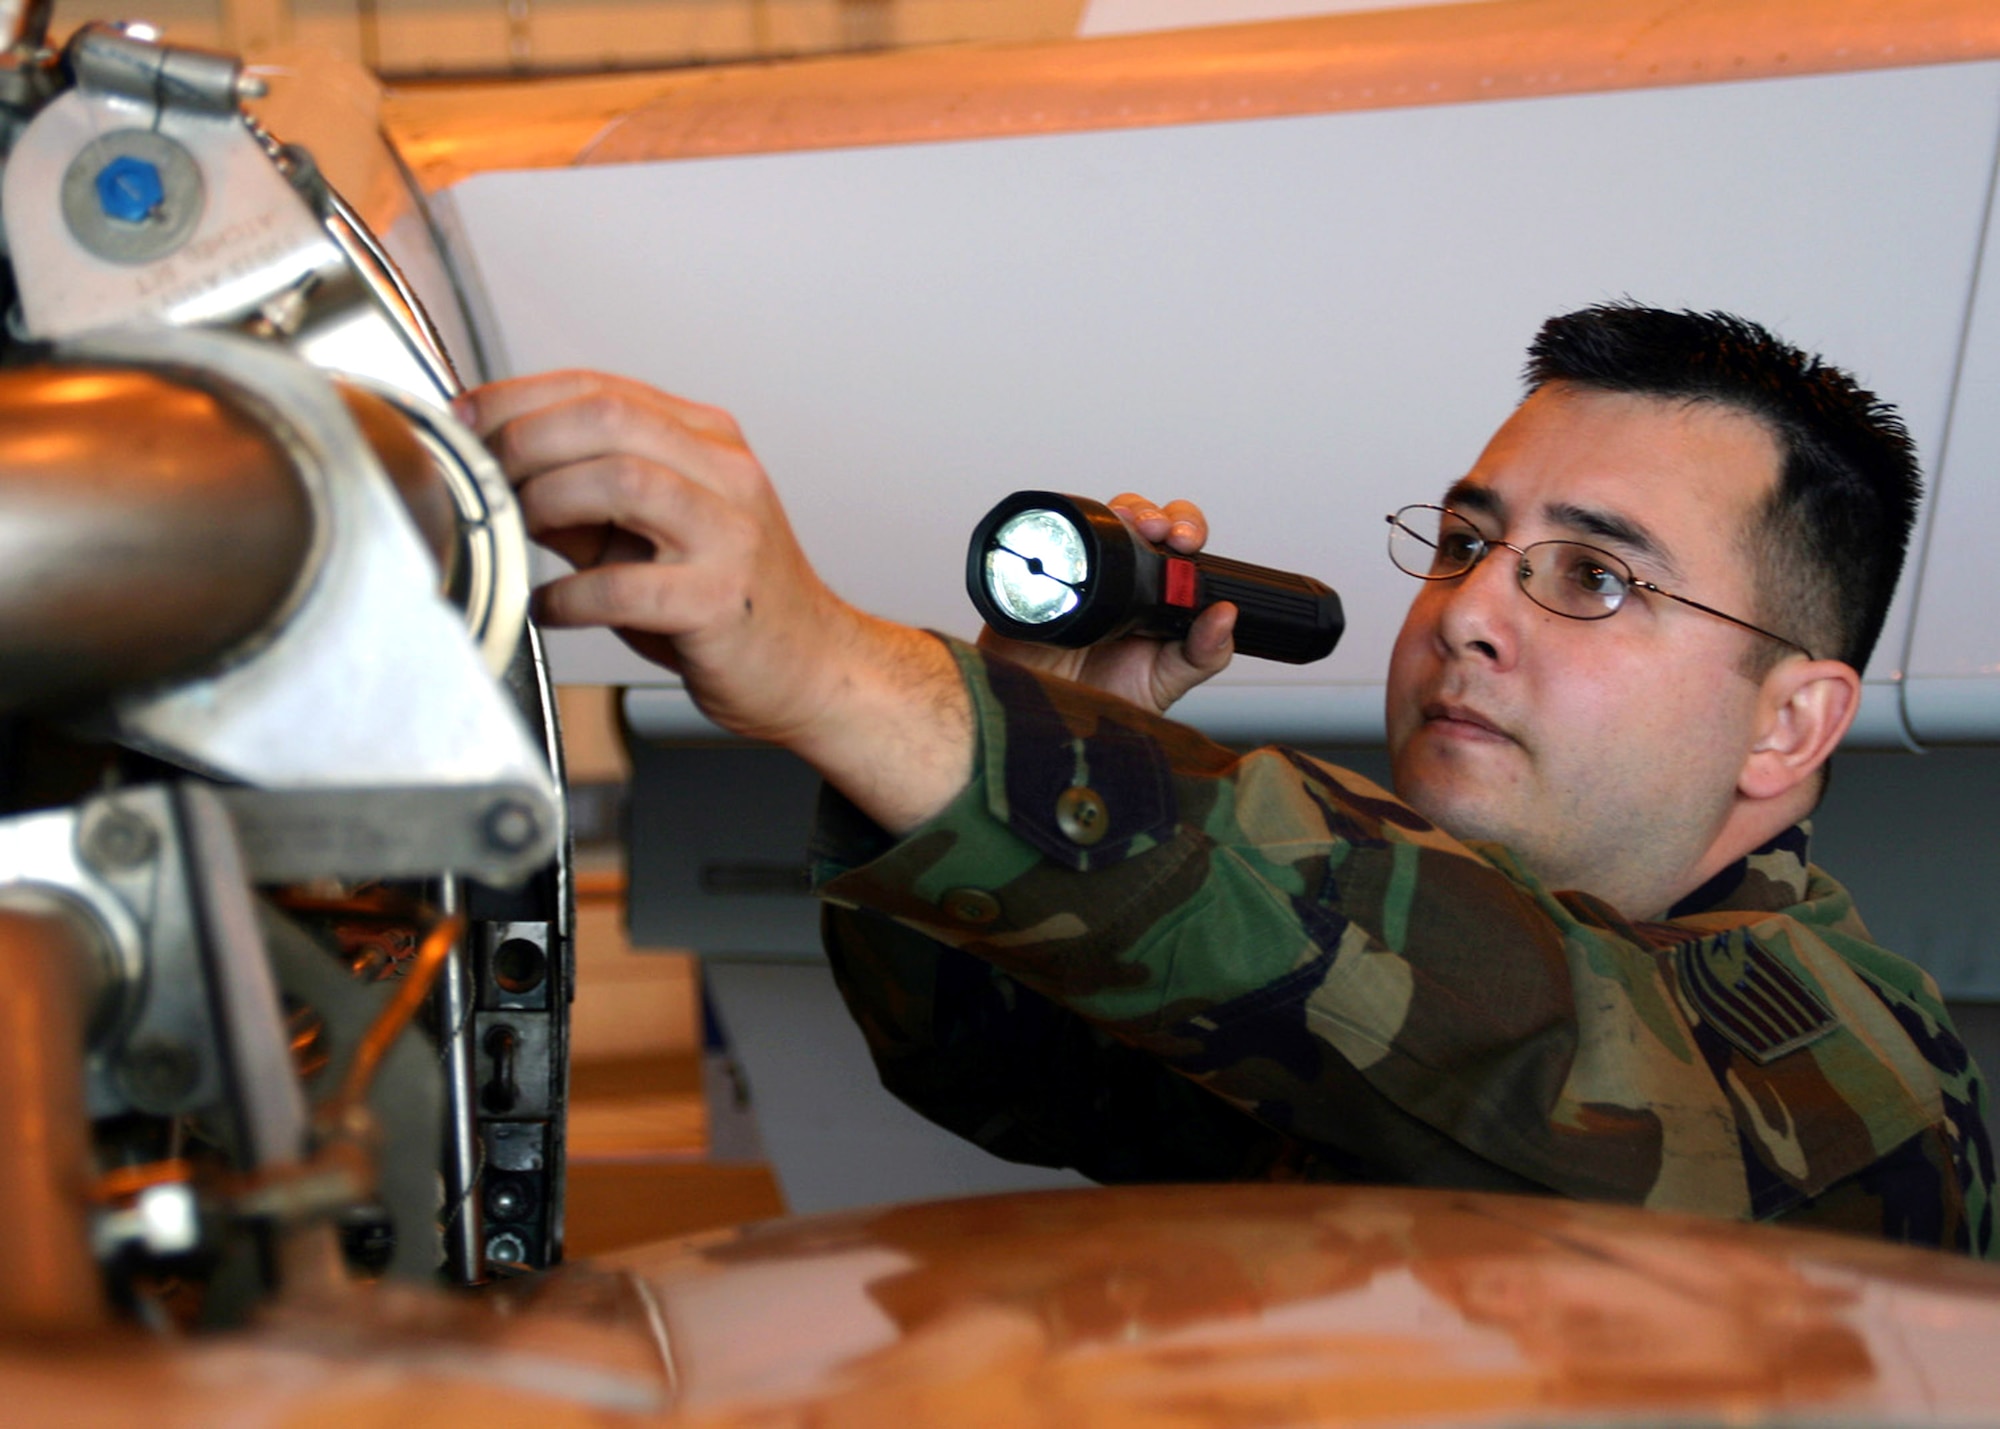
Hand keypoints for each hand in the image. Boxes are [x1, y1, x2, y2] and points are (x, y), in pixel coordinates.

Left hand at [457, 371, 972, 830]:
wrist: (810, 666)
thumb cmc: (726, 599)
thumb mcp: (651, 531)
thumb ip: (581, 497)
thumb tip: (494, 469)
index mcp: (708, 442)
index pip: (602, 388)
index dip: (520, 396)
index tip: (468, 418)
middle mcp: (726, 475)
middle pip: (608, 417)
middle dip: (524, 439)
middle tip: (483, 475)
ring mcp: (730, 534)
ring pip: (621, 479)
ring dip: (546, 500)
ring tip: (520, 529)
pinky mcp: (721, 599)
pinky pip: (625, 585)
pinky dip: (569, 595)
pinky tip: (553, 606)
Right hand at [976, 493, 1234, 716]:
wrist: (1050, 728)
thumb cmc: (1104, 705)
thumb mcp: (1167, 683)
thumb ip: (1203, 654)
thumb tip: (1226, 615)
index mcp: (1154, 594)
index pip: (1176, 543)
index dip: (1185, 529)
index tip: (1187, 541)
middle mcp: (1117, 577)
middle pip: (1138, 518)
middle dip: (1155, 514)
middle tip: (1161, 532)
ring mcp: (1076, 576)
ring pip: (1097, 521)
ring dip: (1119, 512)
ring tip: (1131, 526)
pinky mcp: (1035, 584)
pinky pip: (1047, 546)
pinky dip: (1063, 535)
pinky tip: (1079, 547)